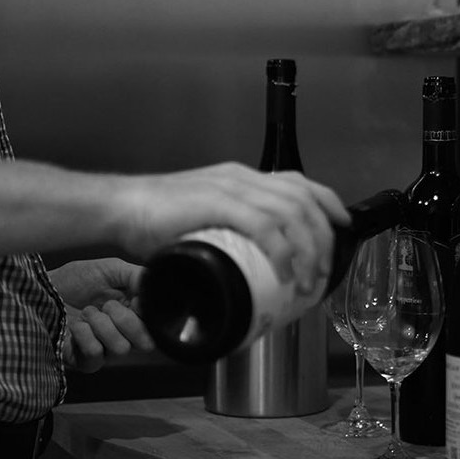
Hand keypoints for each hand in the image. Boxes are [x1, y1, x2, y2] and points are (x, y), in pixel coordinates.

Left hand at [49, 258, 154, 373]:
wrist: (44, 288)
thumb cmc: (76, 279)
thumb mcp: (110, 268)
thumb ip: (137, 275)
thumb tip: (155, 286)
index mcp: (132, 314)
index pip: (155, 327)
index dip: (146, 314)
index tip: (134, 299)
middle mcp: (122, 334)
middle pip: (144, 343)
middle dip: (126, 320)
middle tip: (107, 305)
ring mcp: (104, 349)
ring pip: (121, 348)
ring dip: (102, 326)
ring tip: (87, 313)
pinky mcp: (84, 361)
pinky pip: (96, 354)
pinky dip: (86, 335)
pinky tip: (76, 326)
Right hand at [107, 163, 348, 297]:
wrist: (118, 209)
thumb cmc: (150, 221)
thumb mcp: (200, 222)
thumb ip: (224, 234)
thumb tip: (243, 269)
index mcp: (238, 178)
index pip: (297, 183)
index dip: (326, 204)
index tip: (341, 228)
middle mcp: (240, 177)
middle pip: (302, 198)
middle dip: (323, 237)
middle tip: (323, 272)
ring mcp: (229, 187)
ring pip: (291, 211)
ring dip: (308, 249)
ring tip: (308, 281)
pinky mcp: (216, 202)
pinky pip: (264, 225)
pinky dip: (282, 251)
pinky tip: (285, 272)